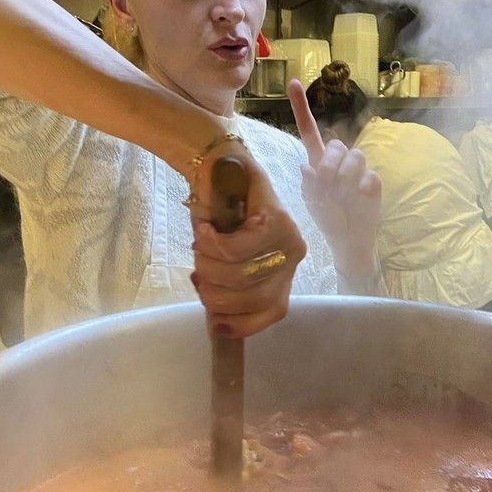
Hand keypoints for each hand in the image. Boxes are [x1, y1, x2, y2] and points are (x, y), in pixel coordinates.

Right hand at [185, 137, 306, 337]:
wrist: (220, 167)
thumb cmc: (220, 217)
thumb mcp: (225, 261)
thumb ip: (227, 289)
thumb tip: (218, 323)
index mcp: (283, 272)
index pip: (272, 312)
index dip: (241, 324)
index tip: (215, 323)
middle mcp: (293, 257)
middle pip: (254, 299)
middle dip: (215, 293)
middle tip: (199, 273)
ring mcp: (289, 238)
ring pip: (242, 275)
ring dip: (208, 266)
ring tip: (200, 247)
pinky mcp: (276, 219)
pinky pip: (236, 250)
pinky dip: (210, 244)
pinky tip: (204, 231)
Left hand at [287, 78, 383, 292]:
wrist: (349, 241)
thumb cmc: (328, 219)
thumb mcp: (312, 201)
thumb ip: (309, 181)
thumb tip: (308, 165)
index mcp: (319, 162)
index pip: (309, 131)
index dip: (300, 108)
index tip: (293, 82)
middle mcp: (339, 161)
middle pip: (336, 145)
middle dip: (331, 167)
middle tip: (329, 188)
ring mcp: (358, 170)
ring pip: (355, 157)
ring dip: (346, 179)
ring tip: (344, 197)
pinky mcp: (374, 182)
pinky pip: (369, 176)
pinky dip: (362, 190)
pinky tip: (358, 200)